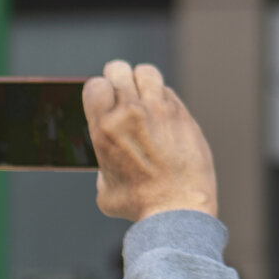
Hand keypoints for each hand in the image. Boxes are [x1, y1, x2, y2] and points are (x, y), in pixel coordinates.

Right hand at [85, 60, 218, 222]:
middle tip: (122, 92)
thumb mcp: (105, 187)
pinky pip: (168, 92)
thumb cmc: (140, 204)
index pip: (95, 85)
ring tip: (143, 96)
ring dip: (142, 81)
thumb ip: (103, 163)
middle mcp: (131, 113)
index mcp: (105, 128)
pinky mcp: (183, 115)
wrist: (178, 209)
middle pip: (119, 69)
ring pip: (147, 73)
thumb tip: (109, 159)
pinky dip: (163, 99)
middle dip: (117, 78)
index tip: (104, 100)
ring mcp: (160, 111)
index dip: (99, 91)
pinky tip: (163, 116)